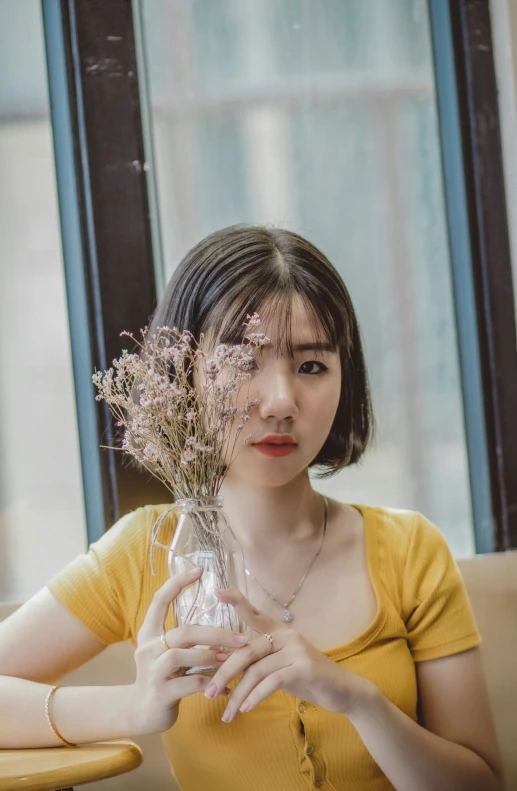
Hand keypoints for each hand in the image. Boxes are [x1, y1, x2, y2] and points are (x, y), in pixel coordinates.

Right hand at [129, 567, 249, 734]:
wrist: (139, 713)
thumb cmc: (162, 677)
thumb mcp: (169, 653)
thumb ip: (187, 640)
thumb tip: (221, 627)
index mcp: (149, 634)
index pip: (159, 600)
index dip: (177, 583)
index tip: (199, 571)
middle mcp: (147, 649)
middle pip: (182, 631)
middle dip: (215, 633)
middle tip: (240, 638)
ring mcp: (152, 672)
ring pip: (181, 655)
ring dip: (210, 655)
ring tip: (230, 660)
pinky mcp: (160, 694)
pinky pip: (190, 684)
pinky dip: (211, 684)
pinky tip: (225, 688)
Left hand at [204, 589, 376, 722]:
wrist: (342, 691)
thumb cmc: (307, 678)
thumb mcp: (280, 666)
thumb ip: (258, 661)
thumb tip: (224, 664)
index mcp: (279, 631)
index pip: (254, 614)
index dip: (237, 601)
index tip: (217, 591)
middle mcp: (286, 635)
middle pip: (246, 651)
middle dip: (224, 673)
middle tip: (208, 693)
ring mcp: (296, 650)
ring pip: (256, 670)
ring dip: (238, 694)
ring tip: (227, 714)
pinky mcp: (303, 667)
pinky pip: (271, 682)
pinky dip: (256, 696)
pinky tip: (246, 709)